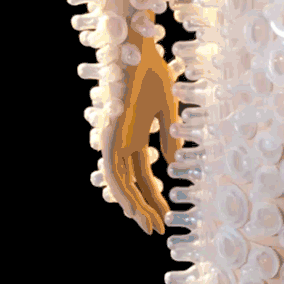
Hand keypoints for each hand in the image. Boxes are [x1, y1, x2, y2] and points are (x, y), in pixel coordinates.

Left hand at [101, 29, 178, 235]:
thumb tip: (172, 162)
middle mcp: (122, 141)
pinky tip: (133, 208)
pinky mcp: (111, 136)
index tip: (164, 215)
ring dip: (133, 206)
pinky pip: (114, 172)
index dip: (153, 196)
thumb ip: (169, 136)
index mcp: (136, 135)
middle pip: (132, 183)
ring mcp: (115, 140)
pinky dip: (122, 192)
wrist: (137, 54)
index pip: (143, 174)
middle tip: (156, 229)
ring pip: (120, 183)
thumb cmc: (153, 73)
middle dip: (144, 207)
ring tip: (147, 225)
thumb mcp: (167, 110)